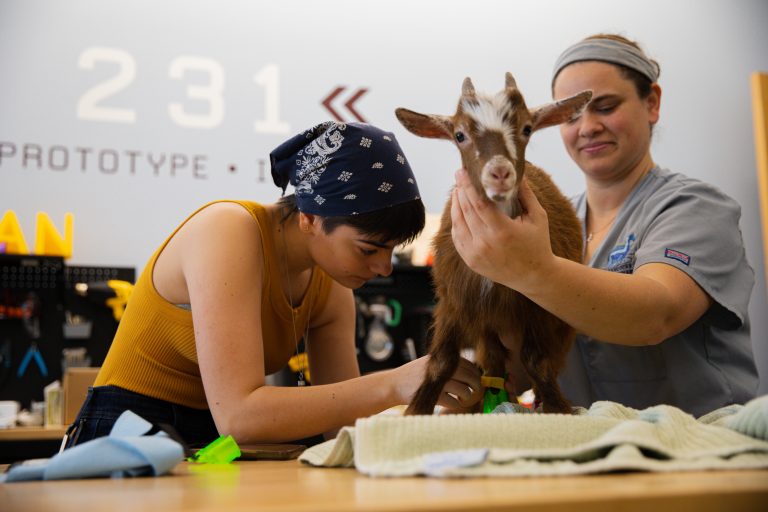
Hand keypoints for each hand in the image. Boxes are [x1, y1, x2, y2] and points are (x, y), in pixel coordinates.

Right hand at [393, 355, 482, 411]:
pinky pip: (453, 401)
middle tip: (475, 391)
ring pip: (464, 389)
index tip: (477, 379)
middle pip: (469, 376)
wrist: (395, 384)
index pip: (468, 363)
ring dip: (467, 396)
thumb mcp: (430, 363)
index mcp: (442, 358)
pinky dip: (456, 404)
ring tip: (463, 398)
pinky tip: (453, 403)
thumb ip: (447, 365)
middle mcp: (441, 368)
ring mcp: (438, 381)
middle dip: (476, 385)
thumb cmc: (415, 375)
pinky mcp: (433, 395)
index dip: (476, 372)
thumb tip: (471, 371)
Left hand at [450, 168, 553, 292]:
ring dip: (455, 204)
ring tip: (458, 191)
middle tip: (459, 175)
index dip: (468, 186)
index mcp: (502, 231)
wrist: (534, 276)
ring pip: (457, 223)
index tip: (462, 171)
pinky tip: (459, 211)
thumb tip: (516, 172)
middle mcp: (485, 244)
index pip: (478, 204)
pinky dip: (456, 222)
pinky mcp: (471, 261)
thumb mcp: (538, 217)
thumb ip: (526, 194)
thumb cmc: (538, 244)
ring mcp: (475, 254)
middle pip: (465, 211)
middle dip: (461, 190)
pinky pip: (457, 238)